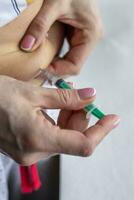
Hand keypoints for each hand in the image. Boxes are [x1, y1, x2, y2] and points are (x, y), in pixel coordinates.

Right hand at [0, 76, 119, 165]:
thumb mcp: (34, 92)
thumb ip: (66, 97)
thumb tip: (90, 96)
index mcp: (37, 139)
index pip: (83, 144)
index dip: (101, 131)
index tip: (112, 118)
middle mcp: (35, 152)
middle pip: (74, 139)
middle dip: (81, 117)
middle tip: (80, 97)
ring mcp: (30, 152)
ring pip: (64, 138)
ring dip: (70, 119)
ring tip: (65, 98)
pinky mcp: (27, 148)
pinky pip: (52, 138)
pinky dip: (59, 123)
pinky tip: (55, 108)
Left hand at [20, 0, 102, 75]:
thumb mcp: (54, 4)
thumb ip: (40, 26)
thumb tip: (28, 46)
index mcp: (91, 34)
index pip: (76, 65)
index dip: (60, 70)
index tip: (43, 68)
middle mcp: (90, 39)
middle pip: (74, 65)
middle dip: (58, 69)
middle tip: (41, 67)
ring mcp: (85, 38)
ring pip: (72, 61)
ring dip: (58, 64)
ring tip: (44, 62)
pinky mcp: (79, 36)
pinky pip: (70, 53)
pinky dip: (59, 57)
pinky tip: (49, 55)